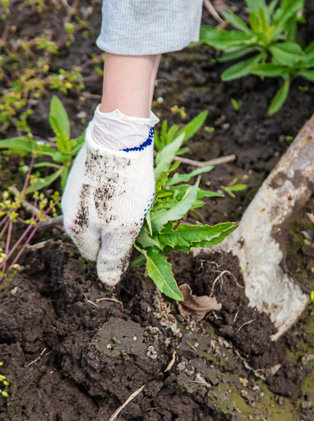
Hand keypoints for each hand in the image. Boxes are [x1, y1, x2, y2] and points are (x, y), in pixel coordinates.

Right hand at [61, 122, 154, 286]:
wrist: (120, 138)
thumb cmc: (122, 187)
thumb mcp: (122, 229)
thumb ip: (114, 257)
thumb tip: (108, 282)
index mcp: (75, 228)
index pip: (94, 256)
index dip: (115, 254)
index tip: (133, 240)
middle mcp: (70, 210)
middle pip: (97, 234)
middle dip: (117, 232)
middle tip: (136, 218)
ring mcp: (77, 190)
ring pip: (101, 214)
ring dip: (119, 212)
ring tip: (135, 199)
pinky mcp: (87, 173)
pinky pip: (102, 194)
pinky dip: (117, 194)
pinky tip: (129, 184)